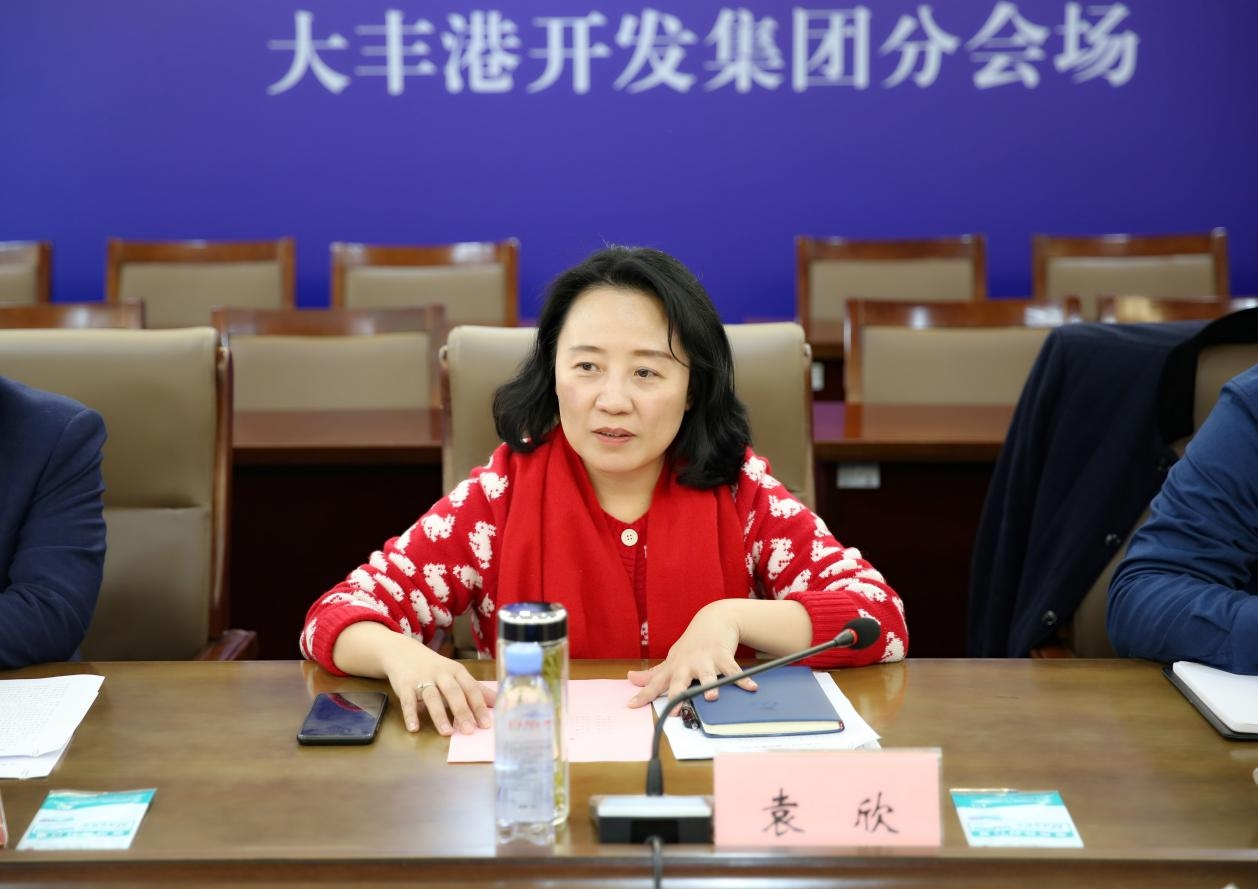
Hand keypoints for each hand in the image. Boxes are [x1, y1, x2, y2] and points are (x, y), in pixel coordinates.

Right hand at [380, 639, 495, 734]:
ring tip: (446, 732)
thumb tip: (498, 702)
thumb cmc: (435, 667)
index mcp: (457, 671)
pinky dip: (410, 715)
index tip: (486, 724)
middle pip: (453, 692)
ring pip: (432, 697)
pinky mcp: (404, 686)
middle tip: (469, 731)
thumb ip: (475, 689)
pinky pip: (408, 701)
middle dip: (462, 712)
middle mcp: (441, 674)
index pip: (471, 688)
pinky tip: (414, 728)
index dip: (479, 706)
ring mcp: (422, 679)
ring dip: (439, 715)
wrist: (403, 652)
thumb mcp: (456, 674)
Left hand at [625, 601, 756, 708]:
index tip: (631, 705)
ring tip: (711, 697)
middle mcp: (687, 664)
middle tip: (674, 709)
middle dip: (677, 694)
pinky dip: (742, 680)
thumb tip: (630, 678)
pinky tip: (750, 688)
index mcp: (673, 667)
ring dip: (709, 686)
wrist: (714, 619)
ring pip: (706, 675)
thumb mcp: (672, 658)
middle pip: (679, 681)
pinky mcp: (723, 656)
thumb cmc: (691, 645)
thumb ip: (652, 673)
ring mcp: (705, 660)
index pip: (655, 683)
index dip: (643, 694)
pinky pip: (733, 670)